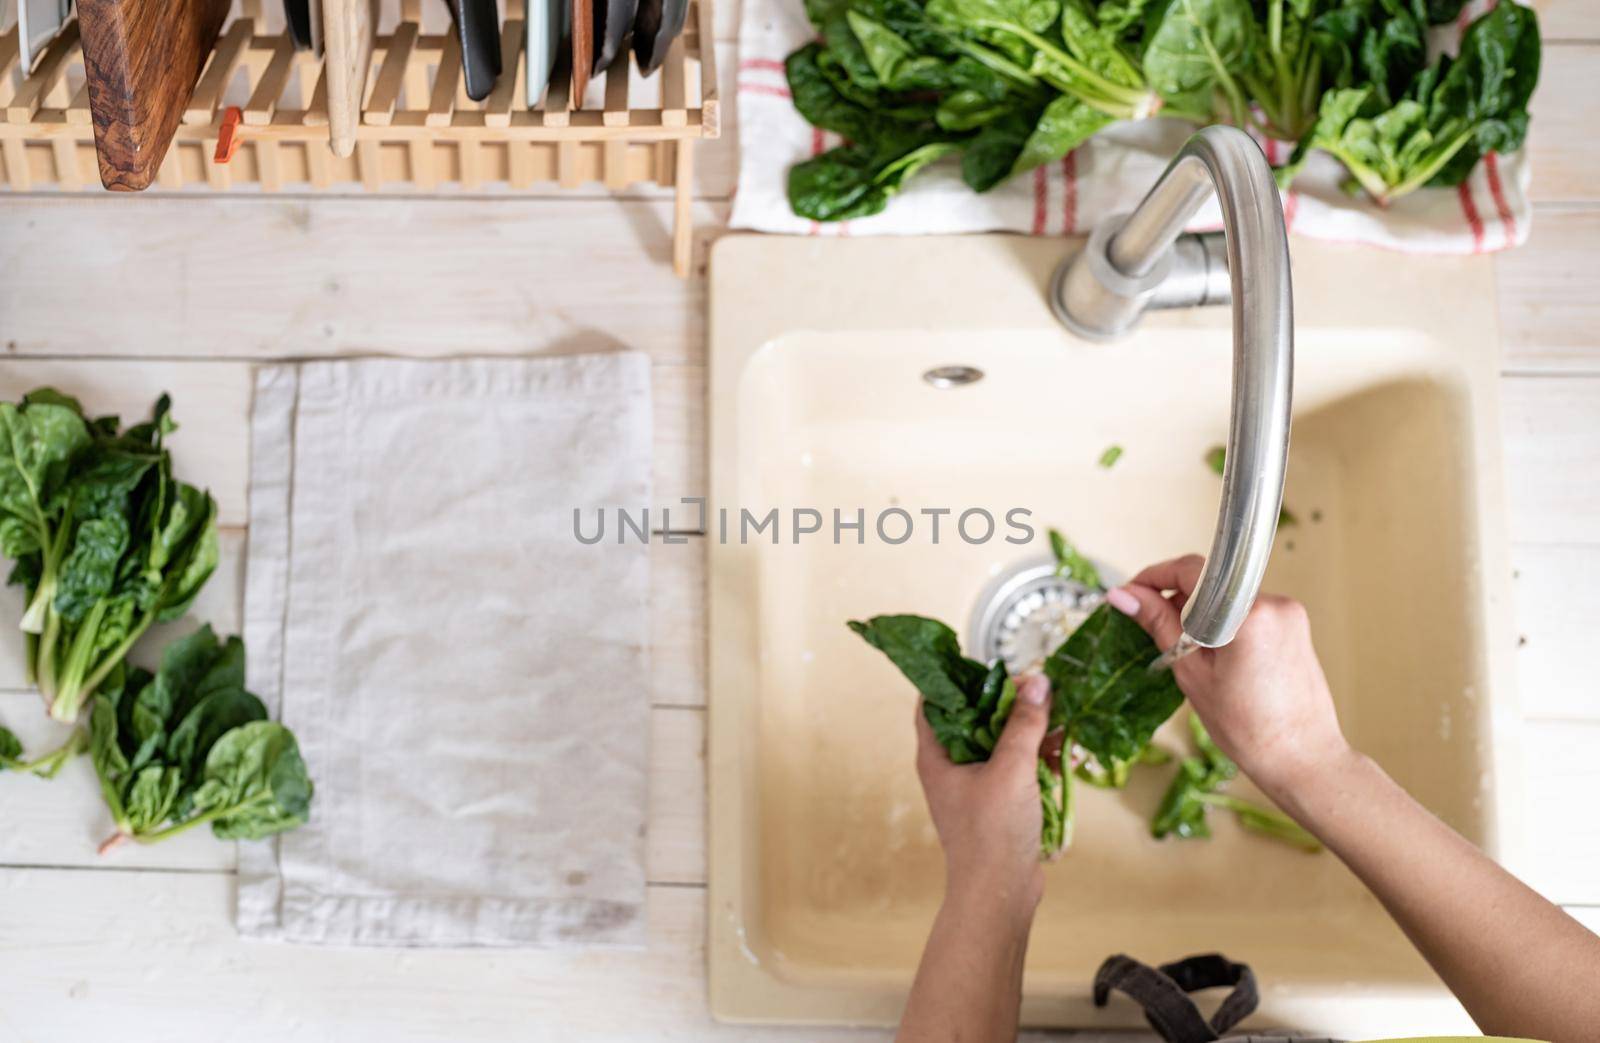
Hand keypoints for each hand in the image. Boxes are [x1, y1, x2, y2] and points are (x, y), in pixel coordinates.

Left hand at [915, 674, 1050, 920]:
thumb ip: (1024, 723)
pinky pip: (1016, 769)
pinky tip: (1061, 759)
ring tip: (1059, 729)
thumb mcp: (1011, 769)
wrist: (1000, 894)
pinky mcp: (997, 803)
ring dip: (1030, 734)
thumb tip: (1038, 682)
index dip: (958, 678)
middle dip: (1010, 706)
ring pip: (1000, 743)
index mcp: (937, 755)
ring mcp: (974, 786)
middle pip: (976, 718)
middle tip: (1040, 693)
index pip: (935, 700)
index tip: (990, 664)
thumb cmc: (992, 834)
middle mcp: (950, 767)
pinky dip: (1036, 760)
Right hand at [1103, 555, 1350, 802]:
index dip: (1154, 577)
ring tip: (1184, 651)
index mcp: (1247, 616)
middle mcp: (1274, 604)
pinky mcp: (1294, 625)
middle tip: (1149, 626)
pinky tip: (1212, 656)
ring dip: (1199, 614)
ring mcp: (1289, 612)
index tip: (1132, 593)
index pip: (1190, 571)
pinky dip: (1222, 624)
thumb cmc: (1249, 729)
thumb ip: (1159, 624)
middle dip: (1176, 600)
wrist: (1303, 757)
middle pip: (1210, 582)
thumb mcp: (1192, 674)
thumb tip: (1124, 595)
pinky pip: (1246, 611)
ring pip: (1226, 597)